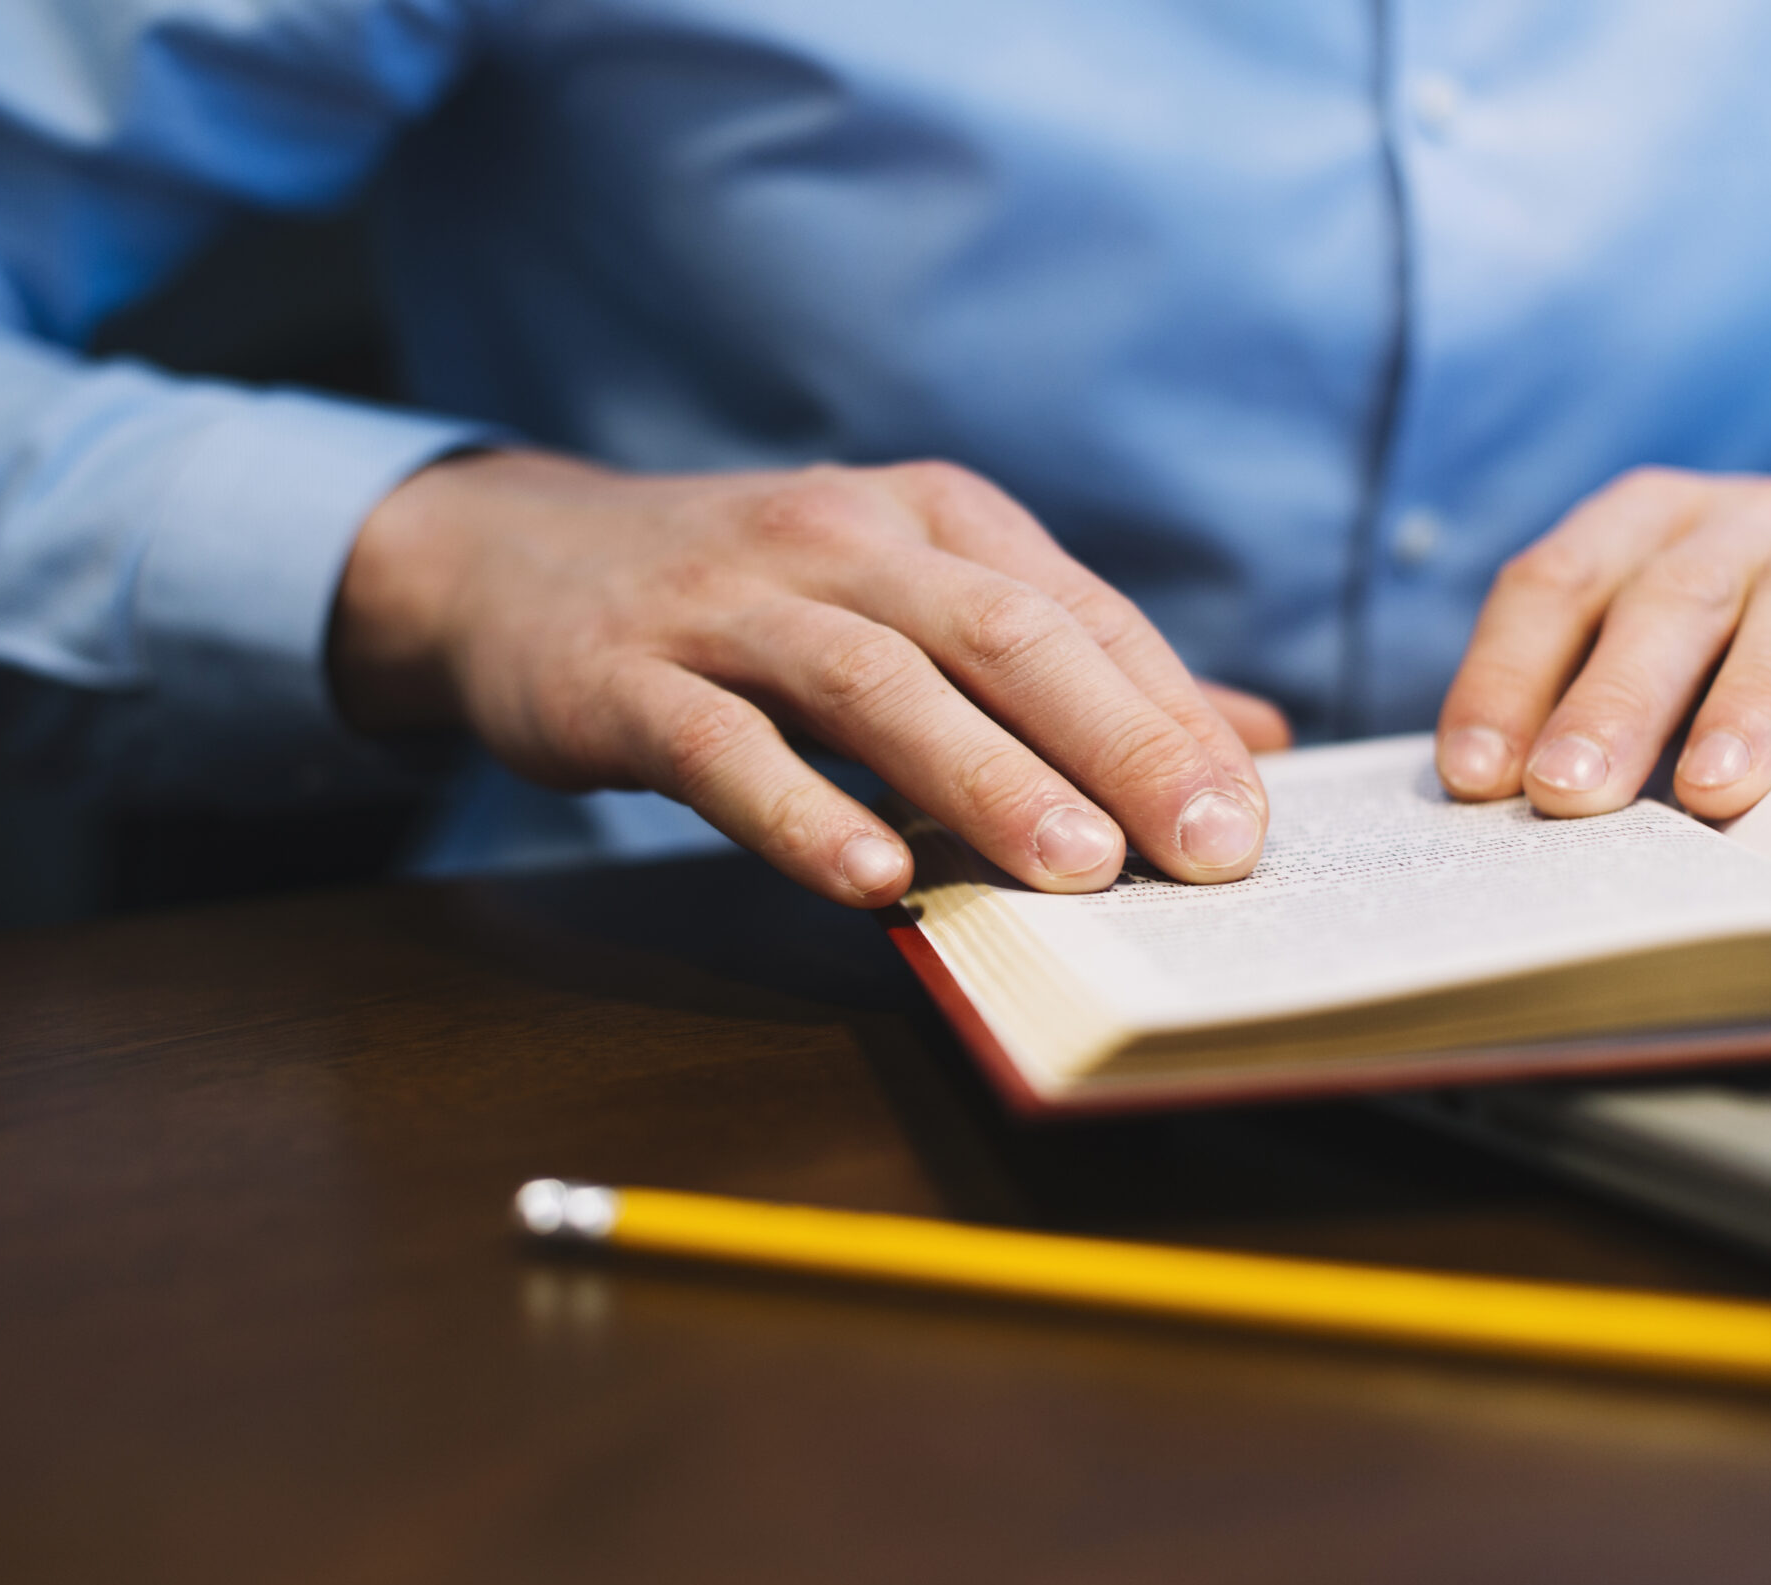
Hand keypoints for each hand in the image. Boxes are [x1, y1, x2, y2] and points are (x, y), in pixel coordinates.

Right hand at [329, 450, 1289, 906]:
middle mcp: (841, 542)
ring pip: (874, 683)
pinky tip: (872, 879)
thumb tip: (1251, 743)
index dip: (1169, 715)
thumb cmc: (753, 602)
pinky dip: (802, 813)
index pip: (1077, 614)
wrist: (519, 562)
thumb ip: (1072, 672)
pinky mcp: (629, 681)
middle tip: (1207, 848)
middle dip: (1116, 742)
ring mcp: (728, 607)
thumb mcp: (914, 602)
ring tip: (1075, 867)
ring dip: (982, 776)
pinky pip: (724, 751)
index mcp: (931, 519)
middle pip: (1000, 636)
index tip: (1250, 818)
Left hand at [1434, 469, 1770, 818]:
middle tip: (1569, 794)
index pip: (1552, 588)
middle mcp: (1739, 521)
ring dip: (1750, 697)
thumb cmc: (1758, 653)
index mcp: (1641, 529)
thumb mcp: (1666, 663)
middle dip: (1612, 701)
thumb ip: (1586, 716)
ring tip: (1709, 789)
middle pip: (1666, 600)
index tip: (1477, 778)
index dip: (1506, 677)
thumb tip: (1492, 816)